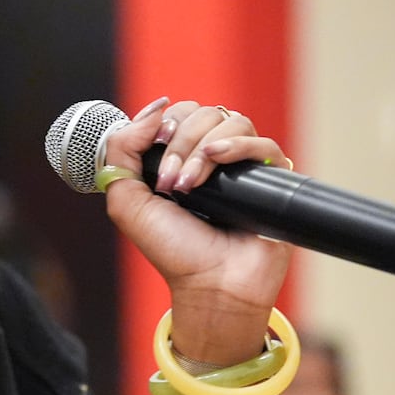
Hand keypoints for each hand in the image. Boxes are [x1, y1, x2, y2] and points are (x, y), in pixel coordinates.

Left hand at [100, 97, 291, 369]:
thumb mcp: (127, 201)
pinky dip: (236, 146)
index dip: (165, 124)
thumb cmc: (173, 250)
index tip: (155, 148)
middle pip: (203, 113)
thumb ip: (122, 151)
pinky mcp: (272, 178)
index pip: (180, 113)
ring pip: (232, 122)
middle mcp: (215, 158)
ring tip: (191, 185)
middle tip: (170, 183)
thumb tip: (152, 110)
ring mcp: (245, 166)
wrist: (210, 284)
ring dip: (202, 149)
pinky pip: (263, 143)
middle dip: (179, 142)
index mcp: (182, 158)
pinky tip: (217, 161)